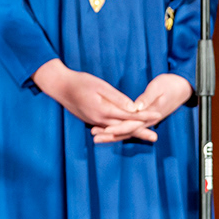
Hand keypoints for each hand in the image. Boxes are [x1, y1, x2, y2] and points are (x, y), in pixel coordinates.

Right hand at [33, 59, 149, 141]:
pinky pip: (109, 129)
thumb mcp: (100, 86)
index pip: (129, 115)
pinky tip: (127, 131)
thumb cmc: (80, 82)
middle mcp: (100, 120)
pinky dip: (120, 131)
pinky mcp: (92, 121)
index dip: (144, 116)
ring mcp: (95, 122)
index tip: (158, 115)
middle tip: (155, 137)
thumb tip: (134, 108)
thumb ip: (117, 98)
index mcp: (103, 110)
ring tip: (145, 136)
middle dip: (141, 131)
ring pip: (117, 130)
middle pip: (124, 128)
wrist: (60, 87)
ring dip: (131, 133)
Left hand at [91, 73, 193, 143]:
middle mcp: (146, 121)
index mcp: (150, 115)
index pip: (131, 125)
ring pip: (125, 130)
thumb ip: (147, 98)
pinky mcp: (142, 118)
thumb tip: (136, 108)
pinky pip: (127, 126)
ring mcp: (145, 120)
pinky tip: (105, 129)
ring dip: (111, 134)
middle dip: (110, 135)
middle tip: (94, 137)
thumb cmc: (170, 85)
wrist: (182, 88)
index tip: (105, 130)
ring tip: (95, 136)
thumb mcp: (159, 88)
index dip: (118, 128)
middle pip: (126, 131)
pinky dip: (116, 129)